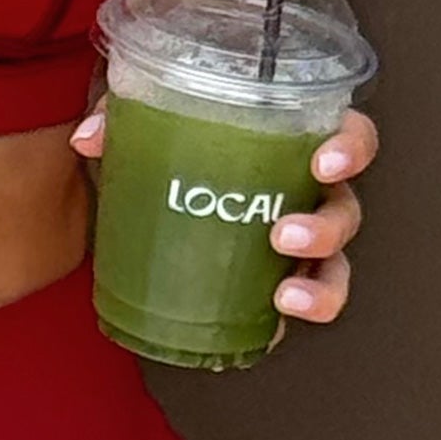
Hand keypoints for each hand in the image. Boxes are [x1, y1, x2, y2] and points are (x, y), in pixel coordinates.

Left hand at [70, 101, 379, 335]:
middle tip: (285, 234)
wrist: (139, 198)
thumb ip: (120, 115)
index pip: (349, 134)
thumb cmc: (167, 145)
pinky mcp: (274, 285)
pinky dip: (290, 319)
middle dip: (327, 226)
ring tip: (284, 294)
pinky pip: (298, 306)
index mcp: (292, 139)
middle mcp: (306, 192)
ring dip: (321, 284)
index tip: (323, 162)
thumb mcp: (145, 119)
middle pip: (346, 209)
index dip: (351, 147)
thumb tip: (90, 137)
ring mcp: (297, 244)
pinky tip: (272, 323)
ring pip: (334, 266)